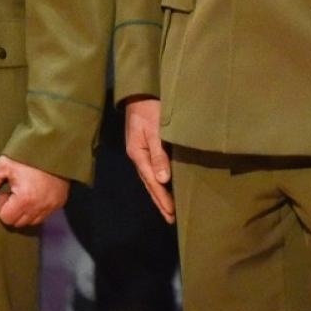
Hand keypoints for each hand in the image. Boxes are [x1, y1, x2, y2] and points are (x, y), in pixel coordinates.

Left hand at [0, 156, 69, 227]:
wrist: (55, 147)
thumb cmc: (26, 156)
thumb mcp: (4, 165)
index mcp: (25, 199)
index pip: (6, 218)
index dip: (2, 206)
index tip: (5, 192)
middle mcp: (39, 207)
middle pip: (19, 223)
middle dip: (13, 211)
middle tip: (14, 194)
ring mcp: (52, 206)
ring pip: (32, 222)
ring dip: (25, 212)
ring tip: (25, 195)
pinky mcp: (60, 202)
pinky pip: (45, 215)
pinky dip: (37, 210)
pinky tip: (36, 195)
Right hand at [123, 97, 174, 223]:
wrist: (140, 91)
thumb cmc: (149, 108)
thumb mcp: (154, 130)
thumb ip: (159, 154)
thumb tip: (163, 180)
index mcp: (138, 155)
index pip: (152, 183)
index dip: (162, 199)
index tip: (172, 214)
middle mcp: (139, 156)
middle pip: (150, 184)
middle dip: (160, 202)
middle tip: (171, 219)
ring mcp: (142, 151)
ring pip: (152, 178)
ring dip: (160, 194)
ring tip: (169, 209)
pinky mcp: (147, 145)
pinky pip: (154, 169)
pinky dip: (160, 181)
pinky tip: (166, 186)